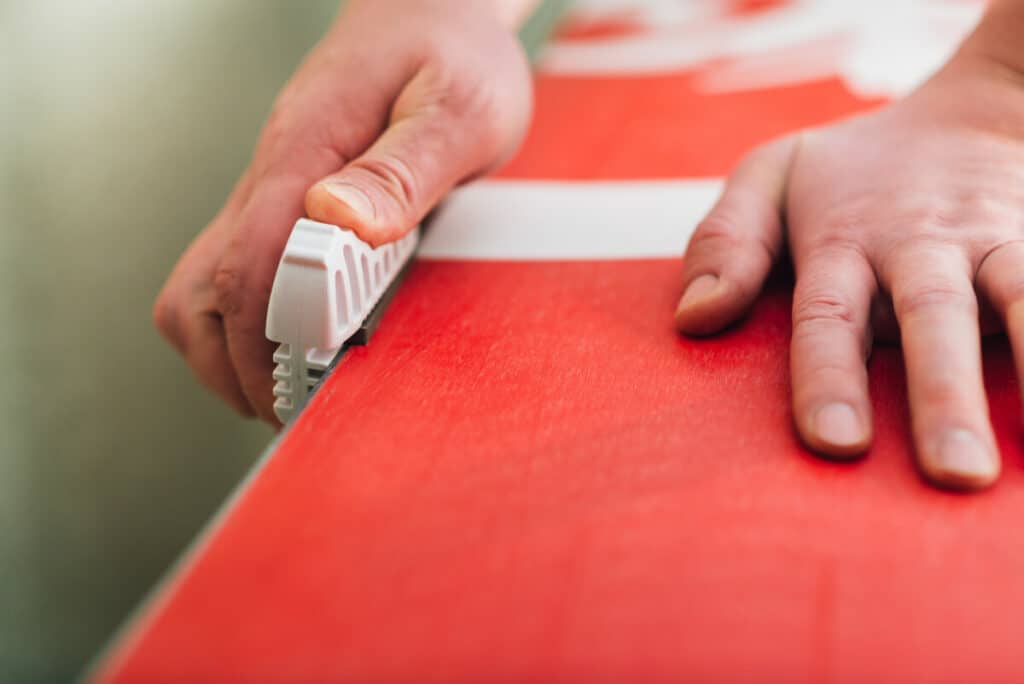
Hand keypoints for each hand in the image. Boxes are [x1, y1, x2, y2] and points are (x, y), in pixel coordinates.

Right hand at [153, 0, 532, 422]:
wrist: (432, 13)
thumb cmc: (454, 57)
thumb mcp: (458, 106)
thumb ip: (402, 167)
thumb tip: (338, 221)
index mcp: (307, 151)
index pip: (251, 261)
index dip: (269, 338)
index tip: (309, 388)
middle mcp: (272, 177)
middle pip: (200, 295)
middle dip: (238, 367)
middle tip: (300, 407)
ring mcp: (271, 194)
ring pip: (203, 292)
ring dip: (236, 353)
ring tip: (296, 389)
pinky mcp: (284, 206)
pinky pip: (238, 277)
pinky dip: (254, 325)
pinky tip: (305, 341)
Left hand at [675, 45, 1023, 489]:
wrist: (980, 111)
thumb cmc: (852, 171)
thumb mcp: (771, 179)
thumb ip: (726, 241)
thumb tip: (692, 319)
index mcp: (841, 243)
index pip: (828, 318)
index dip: (829, 378)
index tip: (834, 443)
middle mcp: (920, 248)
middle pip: (931, 319)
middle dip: (943, 397)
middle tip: (955, 474)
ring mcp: (994, 244)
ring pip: (1021, 299)